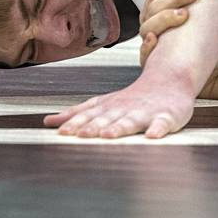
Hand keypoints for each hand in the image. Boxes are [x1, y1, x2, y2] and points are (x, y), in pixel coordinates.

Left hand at [44, 72, 197, 139]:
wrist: (169, 80)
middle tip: (80, 136)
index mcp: (109, 106)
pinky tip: (153, 137)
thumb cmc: (132, 99)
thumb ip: (77, 114)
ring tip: (109, 135)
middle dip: (93, 127)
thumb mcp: (103, 104)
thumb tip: (48, 122)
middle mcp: (124, 108)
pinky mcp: (166, 116)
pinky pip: (162, 123)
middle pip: (107, 118)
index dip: (76, 123)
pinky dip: (158, 130)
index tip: (62, 133)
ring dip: (119, 127)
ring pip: (131, 120)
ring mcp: (145, 112)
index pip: (89, 115)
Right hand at [138, 0, 217, 69]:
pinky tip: (155, 39)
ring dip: (164, 19)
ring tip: (184, 14)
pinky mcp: (157, 62)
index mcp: (159, 6)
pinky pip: (144, 56)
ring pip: (147, 28)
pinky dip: (147, 47)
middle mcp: (153, 23)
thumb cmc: (208, 19)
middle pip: (152, 7)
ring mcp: (154, 42)